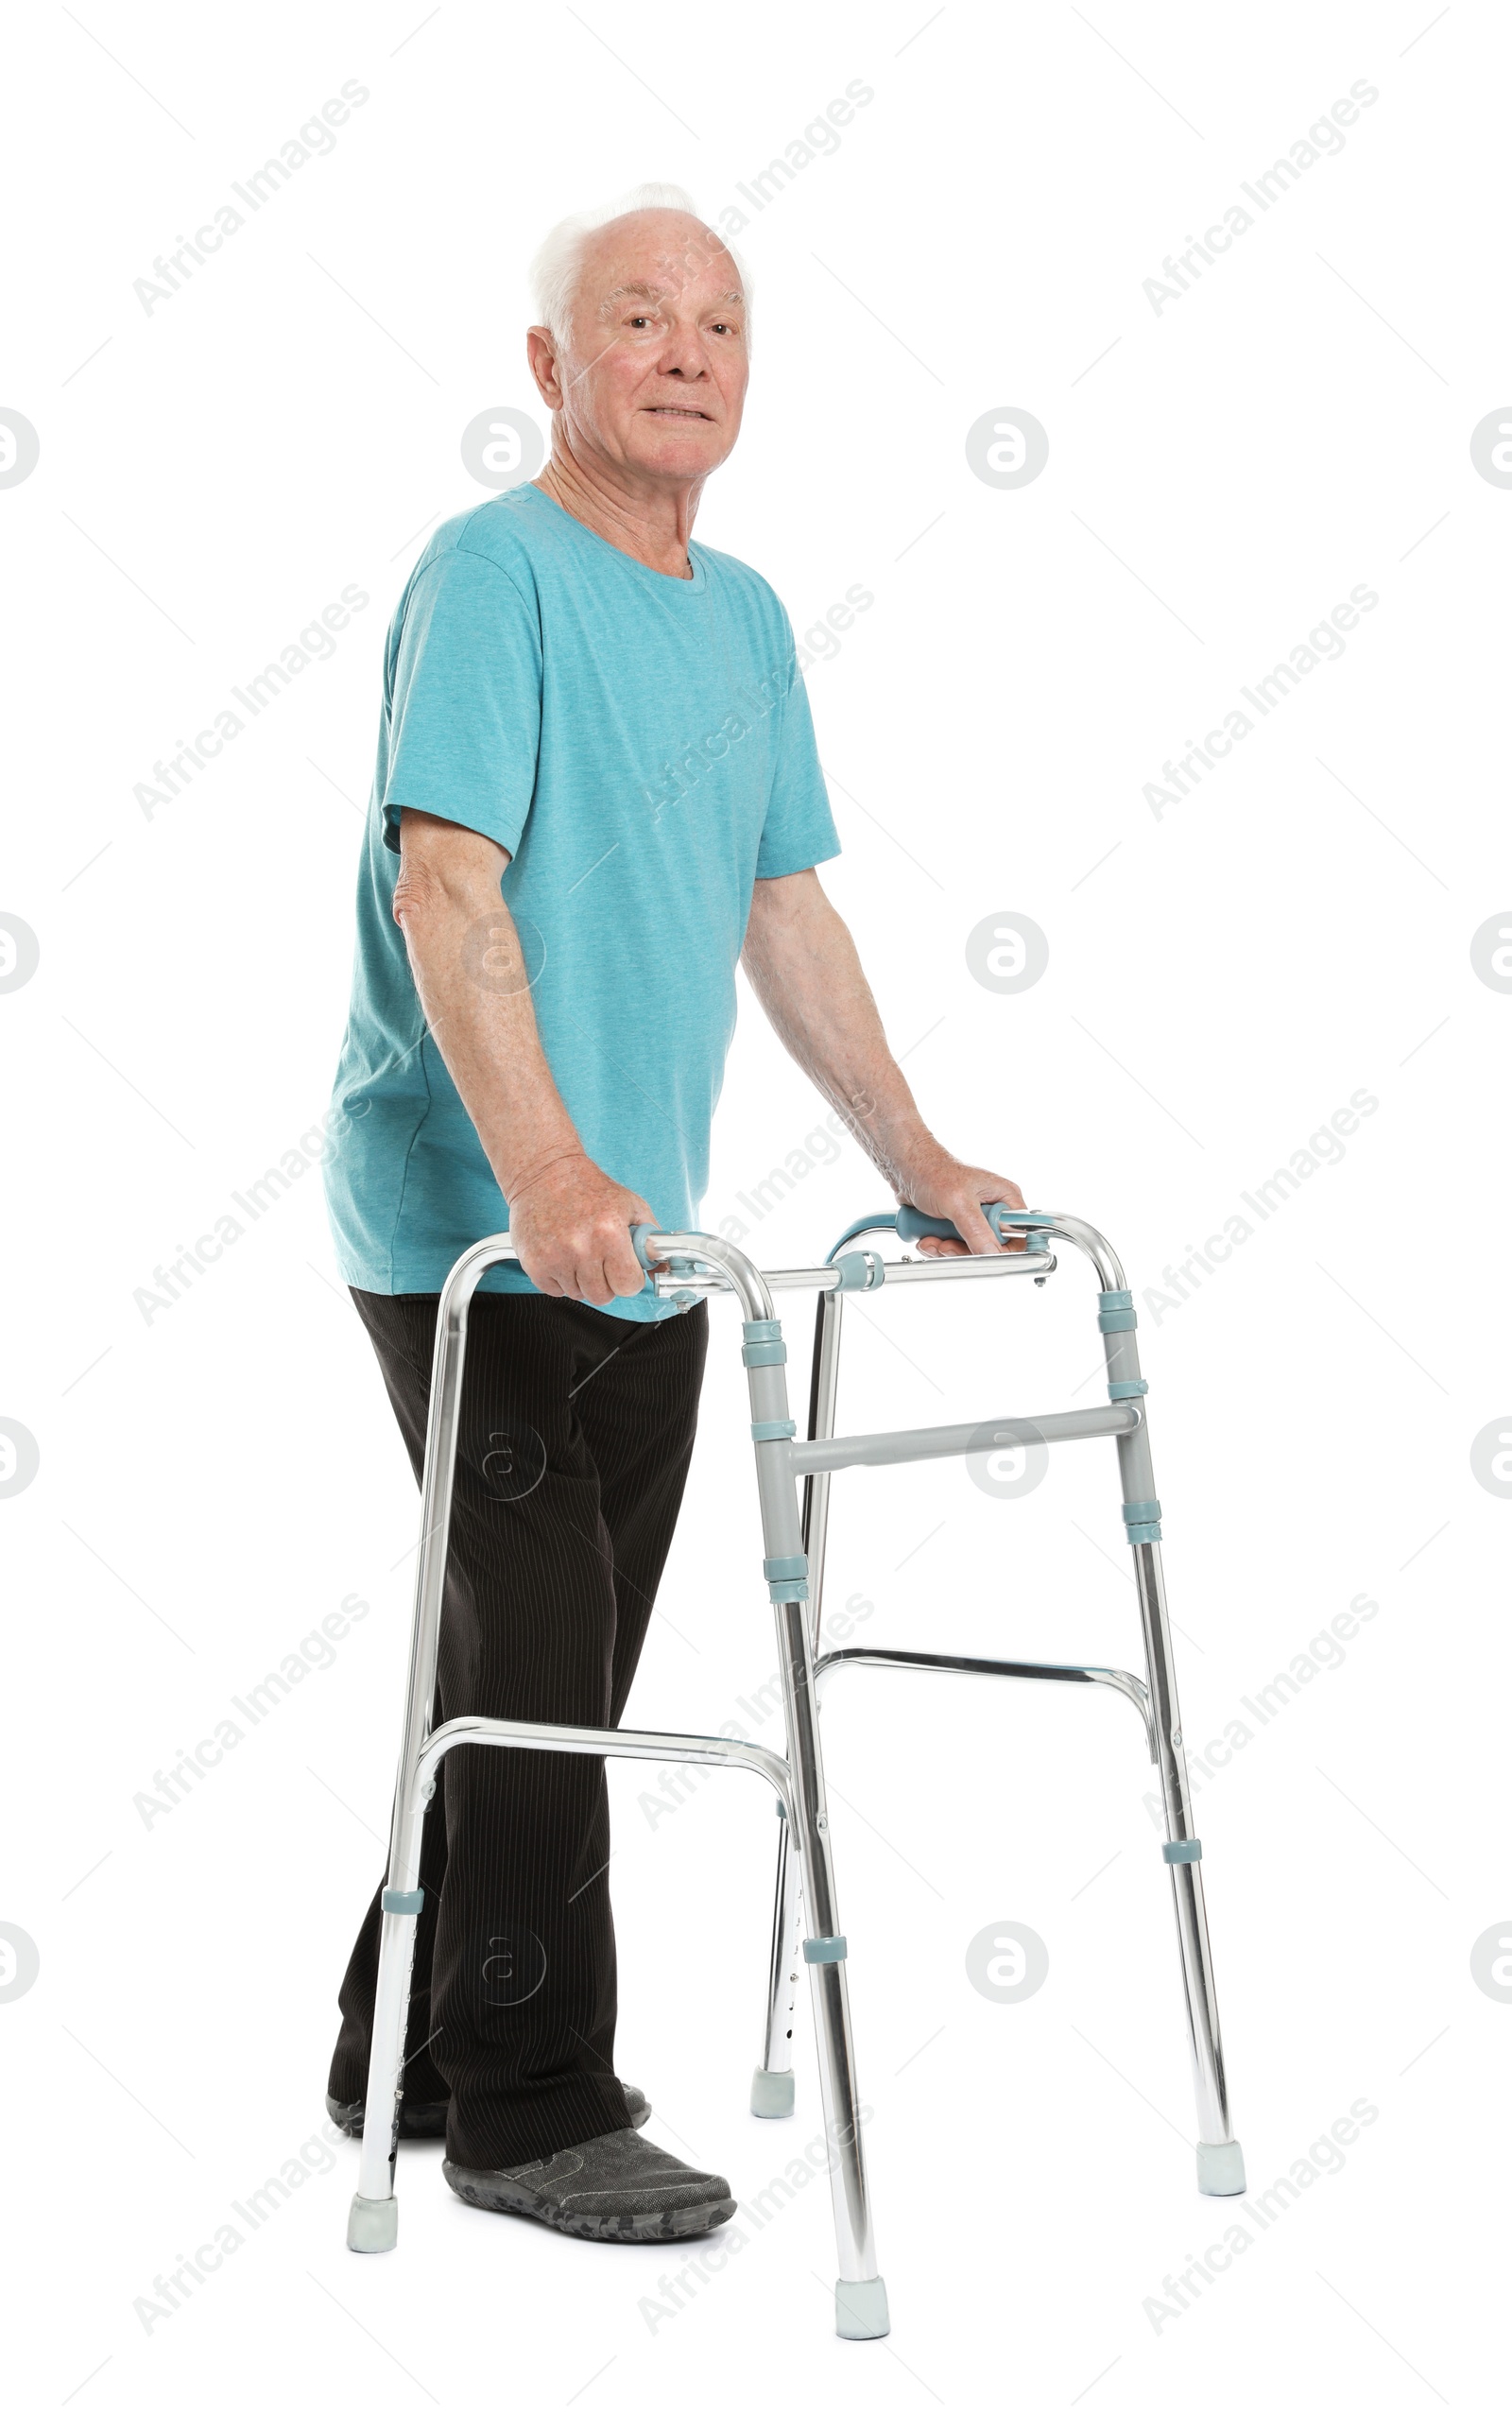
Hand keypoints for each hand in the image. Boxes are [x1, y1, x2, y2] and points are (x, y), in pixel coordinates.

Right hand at [507, 1150, 660, 1304]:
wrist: (545, 1173)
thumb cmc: (588, 1188)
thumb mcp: (631, 1205)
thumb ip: (651, 1240)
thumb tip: (662, 1269)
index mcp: (609, 1233)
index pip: (628, 1285)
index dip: (628, 1279)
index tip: (624, 1269)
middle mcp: (582, 1248)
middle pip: (602, 1296)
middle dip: (605, 1282)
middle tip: (600, 1259)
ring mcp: (555, 1258)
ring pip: (578, 1294)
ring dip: (581, 1280)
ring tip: (578, 1251)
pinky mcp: (534, 1263)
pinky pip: (555, 1291)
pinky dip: (559, 1279)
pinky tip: (561, 1254)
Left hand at [895, 1146, 1026, 1256]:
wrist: (905, 1168)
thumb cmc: (933, 1171)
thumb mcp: (958, 1202)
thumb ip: (977, 1230)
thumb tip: (992, 1254)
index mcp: (1005, 1198)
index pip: (1019, 1235)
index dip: (1003, 1249)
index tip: (982, 1254)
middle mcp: (992, 1209)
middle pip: (990, 1248)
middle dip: (964, 1250)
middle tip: (947, 1243)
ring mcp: (973, 1219)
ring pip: (968, 1251)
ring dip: (945, 1249)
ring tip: (932, 1237)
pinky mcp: (956, 1225)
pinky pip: (951, 1248)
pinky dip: (936, 1246)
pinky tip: (927, 1236)